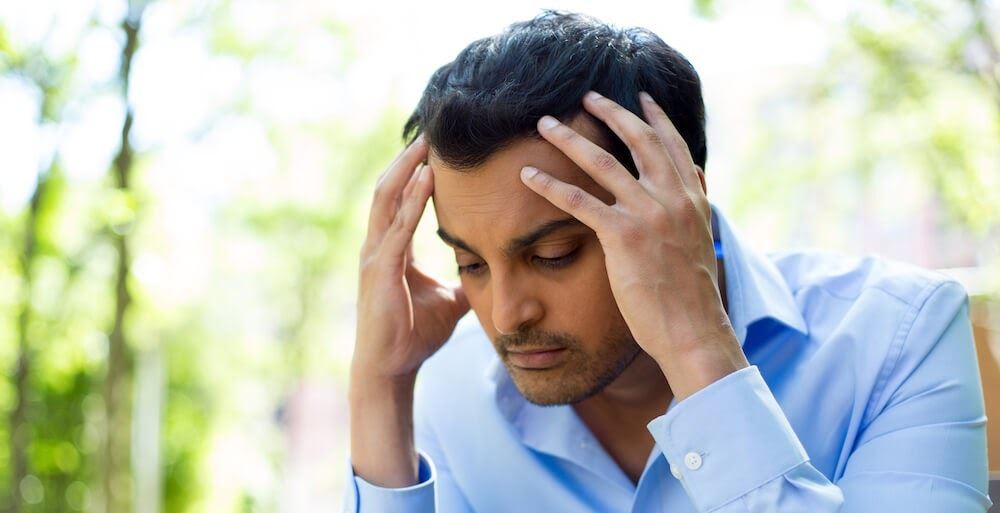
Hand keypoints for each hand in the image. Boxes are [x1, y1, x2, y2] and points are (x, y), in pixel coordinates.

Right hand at [353, 135, 470, 381]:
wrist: (391, 368)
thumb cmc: (414, 334)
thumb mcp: (450, 301)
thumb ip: (467, 281)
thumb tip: (495, 271)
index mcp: (392, 247)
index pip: (401, 198)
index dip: (414, 170)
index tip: (435, 146)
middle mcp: (378, 244)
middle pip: (389, 187)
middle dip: (409, 157)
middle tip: (432, 129)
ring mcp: (375, 255)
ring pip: (387, 198)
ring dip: (407, 167)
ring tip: (427, 141)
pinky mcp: (380, 271)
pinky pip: (397, 227)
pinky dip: (412, 201)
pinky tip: (427, 179)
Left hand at [519, 91, 747, 399]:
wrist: (693, 330)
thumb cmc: (691, 295)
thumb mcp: (701, 239)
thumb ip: (693, 205)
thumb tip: (694, 176)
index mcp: (692, 198)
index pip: (673, 145)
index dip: (655, 117)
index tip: (640, 96)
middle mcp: (673, 198)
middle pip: (638, 139)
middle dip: (610, 112)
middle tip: (586, 96)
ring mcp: (648, 214)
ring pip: (602, 162)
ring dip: (568, 138)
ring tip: (544, 124)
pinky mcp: (623, 237)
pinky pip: (579, 201)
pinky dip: (550, 184)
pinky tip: (528, 175)